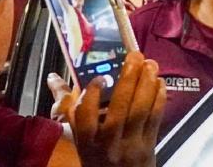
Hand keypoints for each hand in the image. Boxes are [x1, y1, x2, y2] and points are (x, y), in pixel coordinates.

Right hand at [49, 51, 165, 166]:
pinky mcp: (149, 146)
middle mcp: (108, 144)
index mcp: (87, 142)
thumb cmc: (96, 158)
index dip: (91, 94)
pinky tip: (159, 82)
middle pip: (119, 110)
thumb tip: (53, 78)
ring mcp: (130, 146)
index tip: (99, 78)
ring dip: (147, 84)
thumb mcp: (80, 138)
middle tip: (135, 56)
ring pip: (140, 111)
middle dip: (128, 79)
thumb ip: (69, 108)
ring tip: (150, 64)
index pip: (85, 116)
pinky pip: (155, 118)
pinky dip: (159, 97)